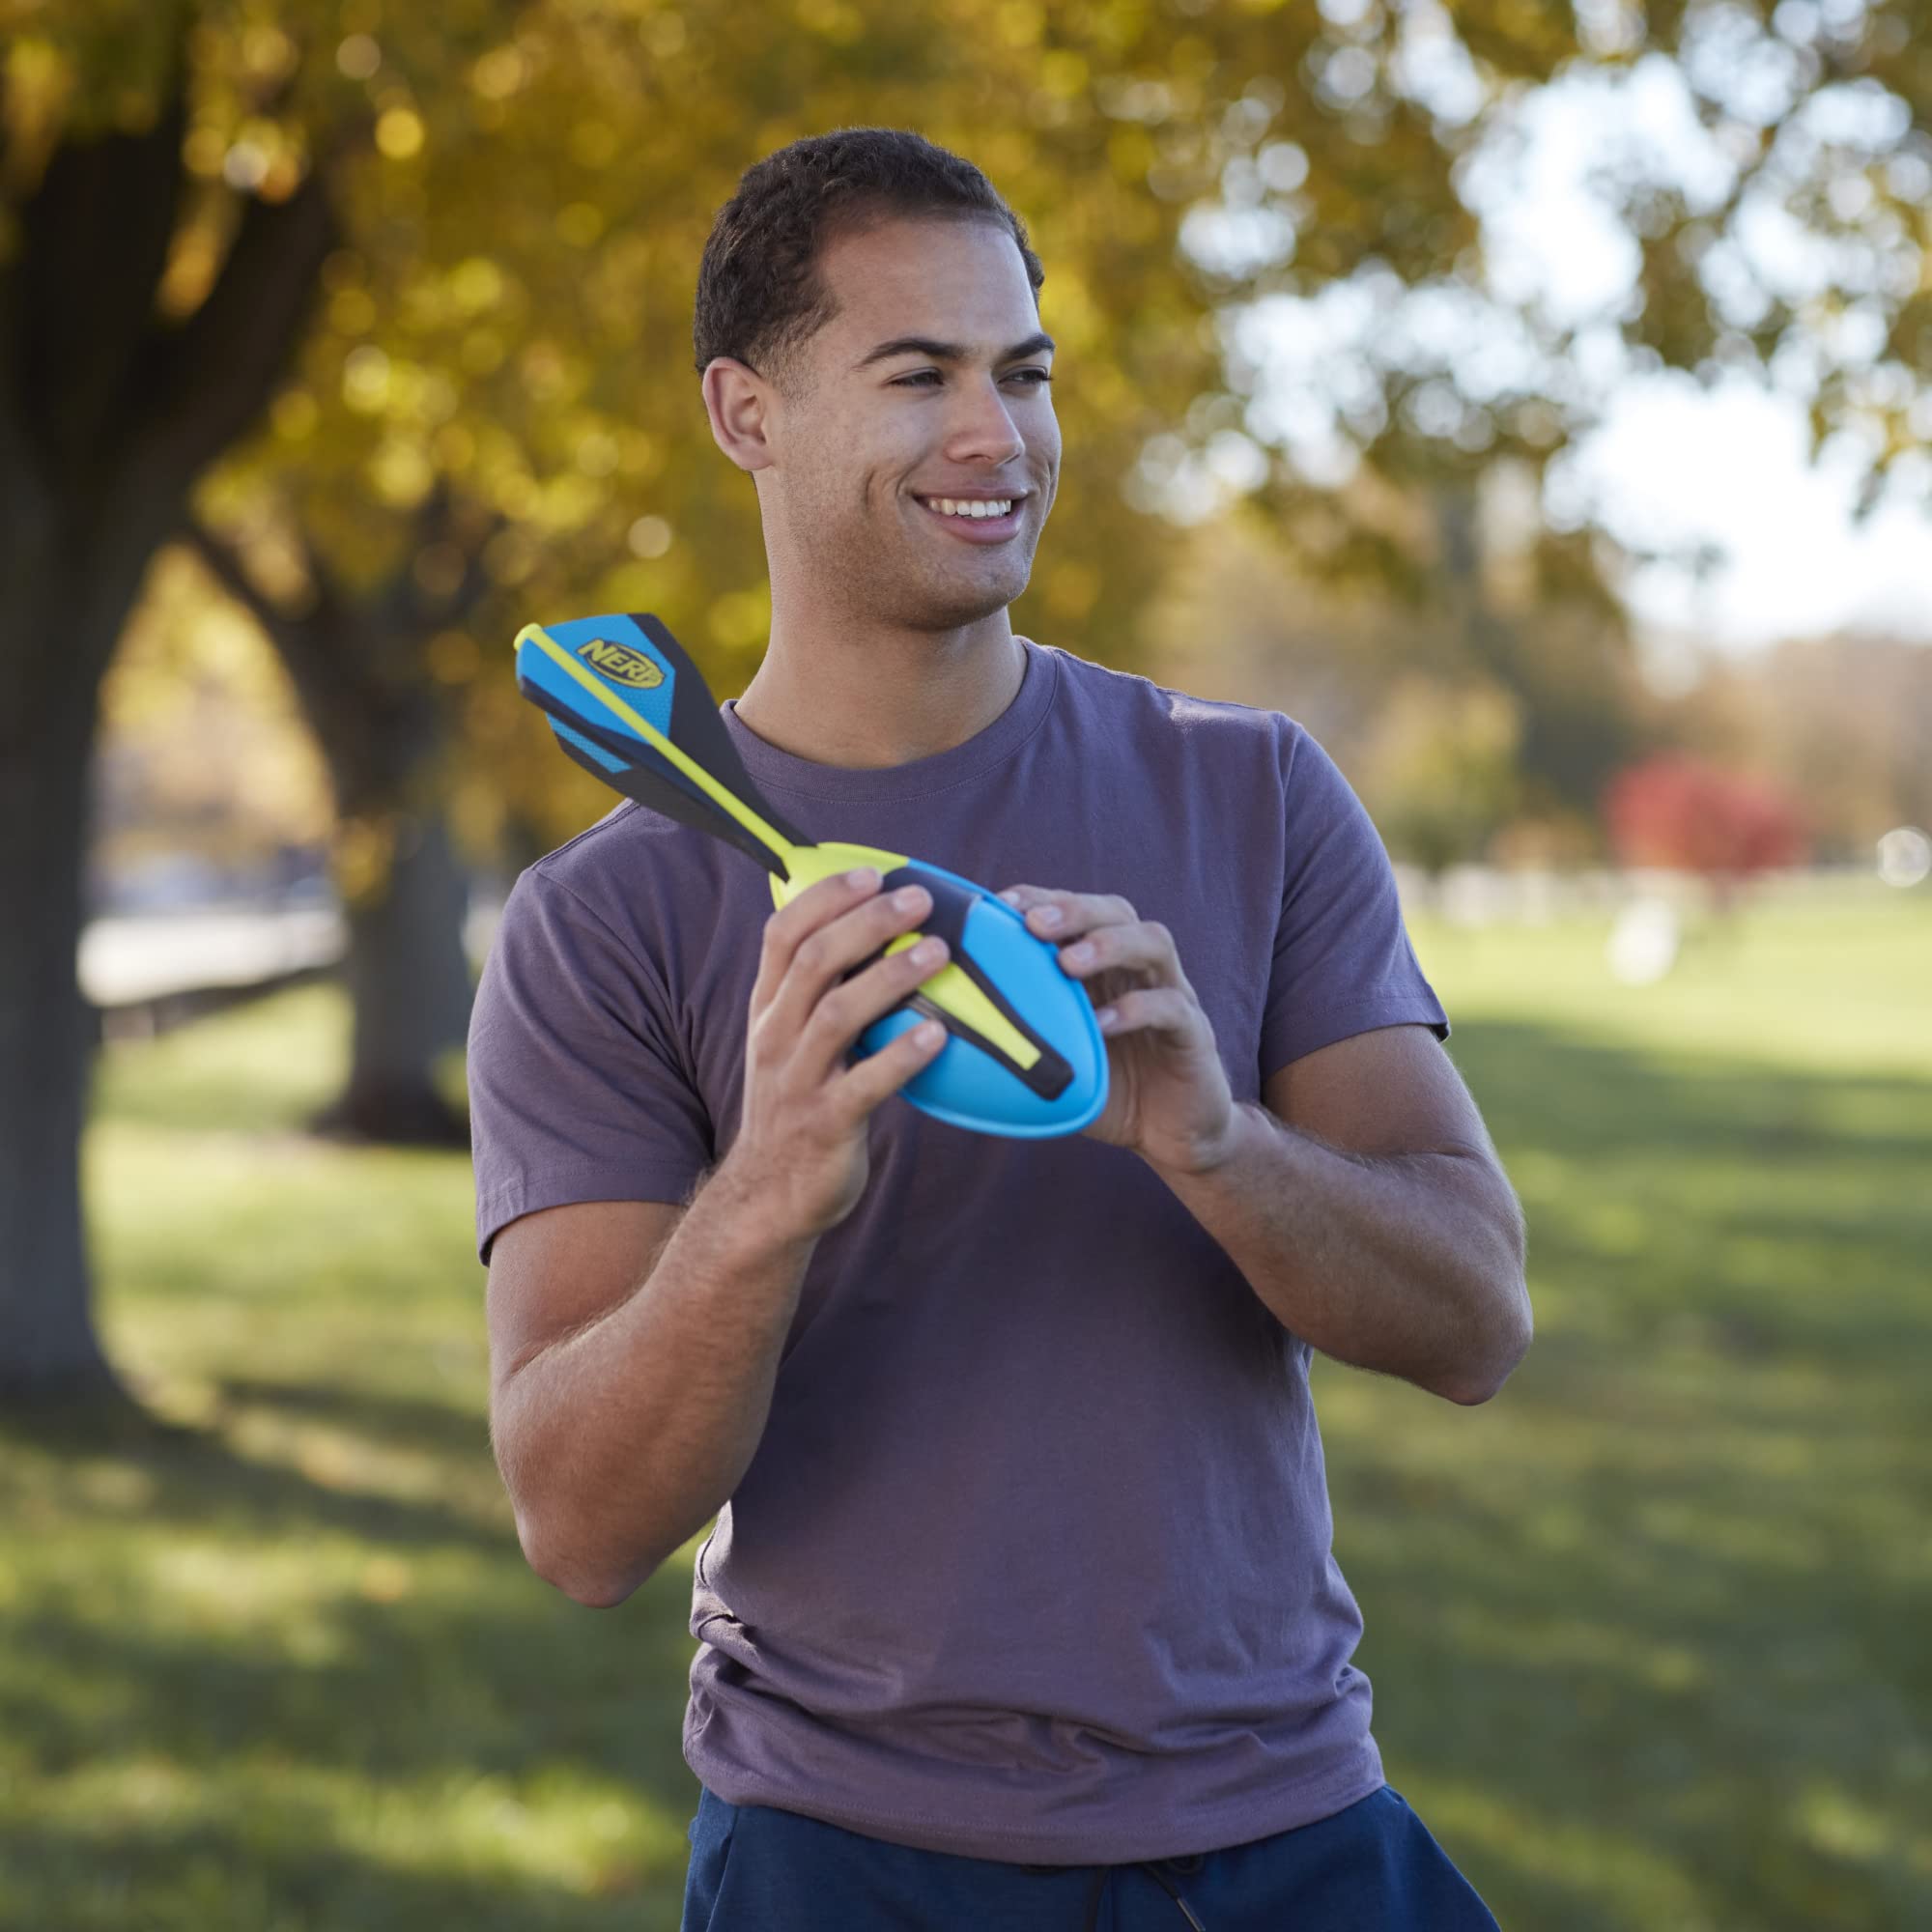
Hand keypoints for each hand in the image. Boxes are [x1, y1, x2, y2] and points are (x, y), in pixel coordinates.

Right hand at [731, 869, 952, 1238]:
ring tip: (938, 955)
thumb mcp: (791, 1042)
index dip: (825, 897)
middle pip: (813, 963)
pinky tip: (938, 1038)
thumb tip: (877, 932)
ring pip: (837, 1015)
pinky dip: (901, 1058)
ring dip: (889, 979)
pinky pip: (865, 1085)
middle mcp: (776, 1037)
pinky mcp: (825, 1125)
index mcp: (769, 1009)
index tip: (871, 872)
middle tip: (919, 899)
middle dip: (867, 923)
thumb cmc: (799, 1104)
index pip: (783, 935)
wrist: (770, 1195)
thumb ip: (820, 993)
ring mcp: (798, 1082)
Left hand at [997, 885, 1237, 1173]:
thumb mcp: (1050, 1057)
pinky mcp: (1194, 1031)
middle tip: (1032, 923)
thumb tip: (927, 1034)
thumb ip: (1006, 1037)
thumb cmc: (1102, 1087)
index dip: (1037, 898)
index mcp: (1101, 963)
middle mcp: (1137, 966)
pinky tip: (1102, 1024)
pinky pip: (1171, 1007)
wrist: (1170, 1134)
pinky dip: (1135, 1009)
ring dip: (1108, 945)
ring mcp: (1171, 993)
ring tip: (1068, 963)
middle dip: (1072, 909)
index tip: (995, 904)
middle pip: (1114, 910)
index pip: (1072, 910)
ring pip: (1152, 943)